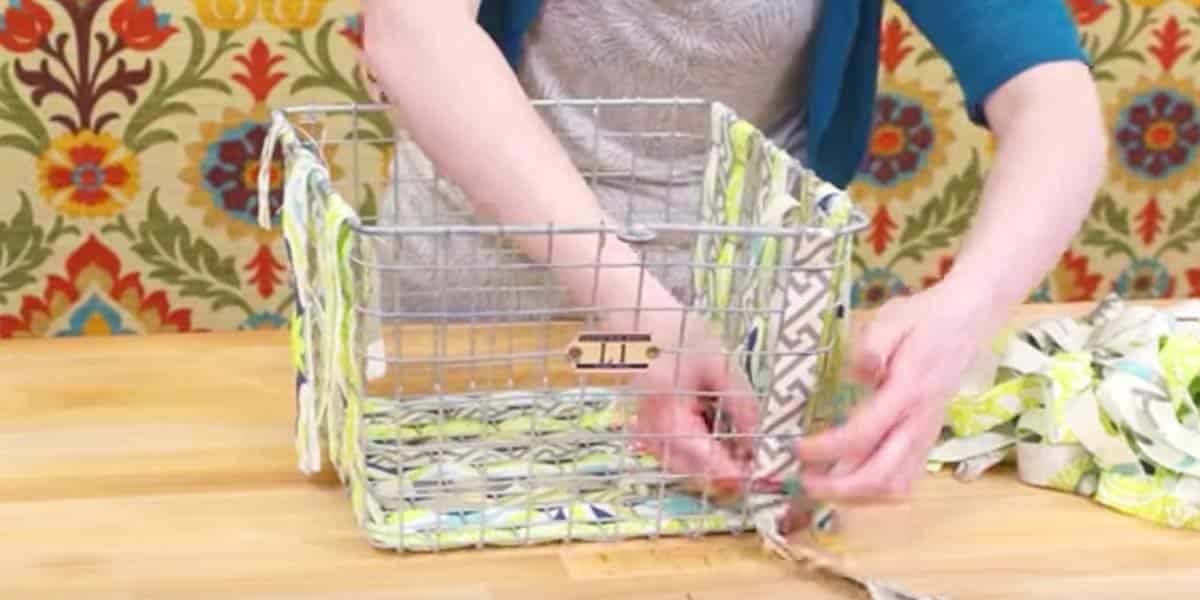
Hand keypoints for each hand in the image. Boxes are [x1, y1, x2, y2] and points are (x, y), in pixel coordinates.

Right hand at [628, 311, 758, 497]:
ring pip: (680, 464)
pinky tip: (713, 436)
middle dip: (720, 472)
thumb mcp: (720, 363)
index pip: (701, 457)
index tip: (754, 475)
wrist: (638, 312)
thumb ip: (740, 405)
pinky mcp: (646, 426)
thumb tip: (754, 443)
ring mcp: (645, 430)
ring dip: (708, 464)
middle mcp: (651, 429)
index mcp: (668, 413)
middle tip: (751, 463)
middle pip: (689, 469)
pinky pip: (671, 452)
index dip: (730, 471)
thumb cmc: (679, 331)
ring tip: (736, 449)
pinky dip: (694, 453)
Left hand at [793, 280, 1008, 502]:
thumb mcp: (891, 318)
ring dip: (857, 496)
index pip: (863, 435)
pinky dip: (875, 491)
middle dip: (839, 489)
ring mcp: (926, 435)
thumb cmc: (922, 318)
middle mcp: (919, 422)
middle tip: (803, 481)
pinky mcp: (928, 441)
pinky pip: (905, 480)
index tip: (797, 447)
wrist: (966, 321)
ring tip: (822, 486)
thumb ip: (872, 344)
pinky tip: (848, 480)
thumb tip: (856, 372)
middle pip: (882, 477)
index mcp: (907, 392)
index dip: (827, 449)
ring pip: (896, 486)